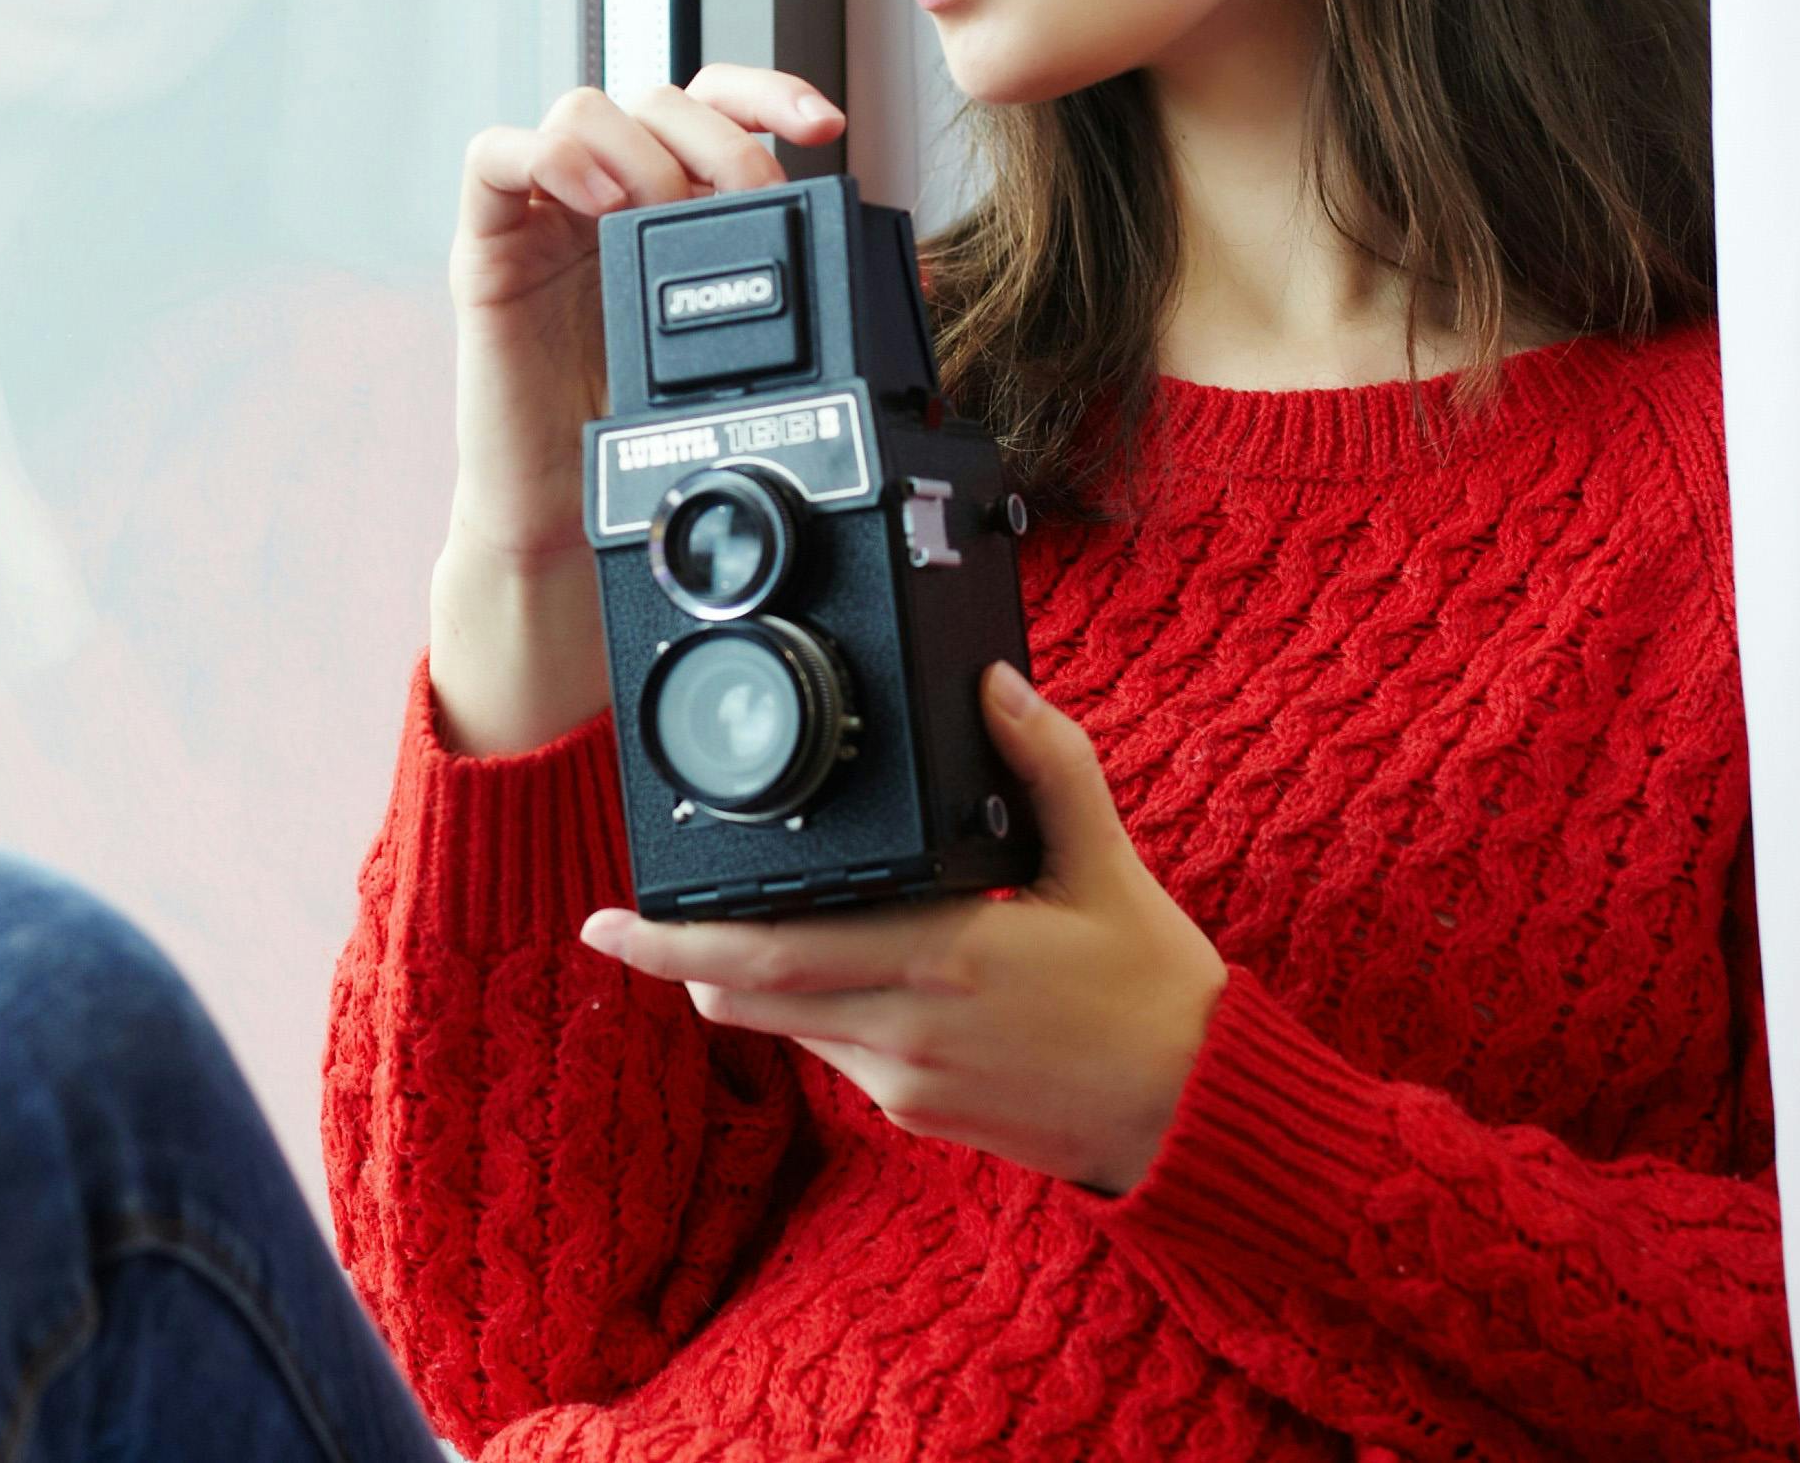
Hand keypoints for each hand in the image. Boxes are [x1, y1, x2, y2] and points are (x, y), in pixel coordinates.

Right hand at [430, 69, 844, 753]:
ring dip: (639, 145)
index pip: (715, 103)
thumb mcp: (744, 364)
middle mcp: (607, 194)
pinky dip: (544, 155)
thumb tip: (921, 275)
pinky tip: (594, 201)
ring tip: (663, 211)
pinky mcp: (487, 247)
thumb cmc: (639, 439)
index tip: (823, 127)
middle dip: (717, 138)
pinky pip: (492, 157)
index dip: (768, 91)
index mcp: (670, 204)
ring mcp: (545, 214)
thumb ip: (819, 308)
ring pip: (583, 107)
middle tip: (747, 204)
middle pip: (659, 96)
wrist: (559, 519)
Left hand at [576, 660, 1228, 1194]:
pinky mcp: (916, 1114)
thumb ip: (1047, 763)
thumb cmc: (1154, 988)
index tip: (605, 920)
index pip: (762, 955)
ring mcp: (904, 1081)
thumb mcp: (1105, 861)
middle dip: (681, 958)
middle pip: (742, 997)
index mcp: (938, 956)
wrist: (1195, 1114)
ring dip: (755, 980)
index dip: (667, 942)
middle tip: (634, 919)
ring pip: (783, 1025)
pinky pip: (834, 1053)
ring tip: (756, 924)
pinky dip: (817, 1009)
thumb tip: (994, 684)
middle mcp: (903, 1028)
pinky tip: (853, 967)